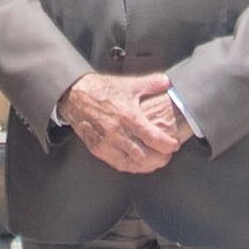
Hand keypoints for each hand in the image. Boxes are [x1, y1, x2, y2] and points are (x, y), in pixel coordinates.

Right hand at [59, 72, 187, 172]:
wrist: (75, 95)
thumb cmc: (101, 90)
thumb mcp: (129, 84)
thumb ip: (151, 84)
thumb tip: (168, 83)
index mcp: (128, 116)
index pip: (153, 137)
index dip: (167, 144)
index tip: (174, 145)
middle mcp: (117, 132)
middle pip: (144, 155)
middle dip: (159, 158)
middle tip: (167, 155)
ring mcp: (106, 142)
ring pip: (131, 163)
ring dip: (146, 165)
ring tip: (156, 162)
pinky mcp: (97, 148)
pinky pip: (117, 163)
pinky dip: (130, 166)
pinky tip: (137, 164)